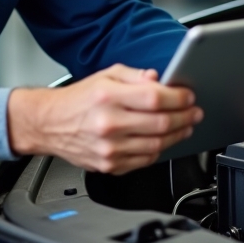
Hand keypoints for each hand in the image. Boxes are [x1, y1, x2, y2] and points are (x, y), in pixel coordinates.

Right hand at [7, 64, 202, 174]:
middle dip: (184, 117)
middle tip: (194, 112)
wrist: (49, 124)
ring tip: (185, 126)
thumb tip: (158, 79)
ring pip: (157, 145)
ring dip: (177, 135)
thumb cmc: (77, 100)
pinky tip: (163, 140)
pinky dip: (159, 150)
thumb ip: (134, 76)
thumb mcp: (104, 76)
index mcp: (108, 97)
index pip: (155, 98)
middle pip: (161, 123)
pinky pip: (144, 160)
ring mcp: (109, 149)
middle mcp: (109, 124)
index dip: (178, 98)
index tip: (188, 97)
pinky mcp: (109, 166)